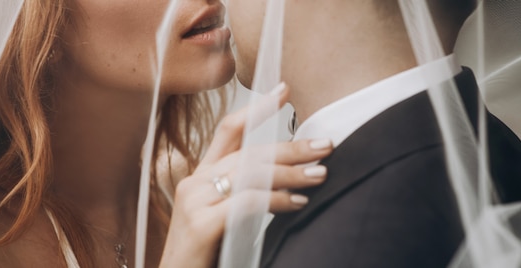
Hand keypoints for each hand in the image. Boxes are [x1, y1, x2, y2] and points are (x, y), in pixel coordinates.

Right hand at [159, 83, 332, 267]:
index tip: (284, 89)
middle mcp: (195, 182)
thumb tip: (287, 179)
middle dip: (291, 147)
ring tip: (321, 174)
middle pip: (248, 152)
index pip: (228, 130)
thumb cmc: (204, 252)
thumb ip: (244, 192)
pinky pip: (246, 202)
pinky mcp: (201, 225)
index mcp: (201, 176)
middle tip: (325, 144)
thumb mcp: (223, 215)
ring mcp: (195, 202)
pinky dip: (276, 199)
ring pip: (250, 174)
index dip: (256, 109)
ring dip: (290, 173)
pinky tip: (298, 203)